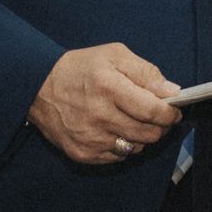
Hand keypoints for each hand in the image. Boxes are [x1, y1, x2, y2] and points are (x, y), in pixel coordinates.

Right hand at [28, 43, 180, 164]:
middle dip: (160, 126)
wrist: (37, 86)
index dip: (170, 114)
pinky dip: (123, 145)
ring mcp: (89, 138)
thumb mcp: (114, 55)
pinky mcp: (82, 153)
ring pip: (136, 147)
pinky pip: (118, 156)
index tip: (174, 111)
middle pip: (148, 133)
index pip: (153, 111)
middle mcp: (99, 116)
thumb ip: (146, 72)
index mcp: (109, 88)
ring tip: (133, 121)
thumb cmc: (80, 68)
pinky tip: (114, 129)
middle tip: (156, 117)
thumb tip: (172, 92)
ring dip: (142, 137)